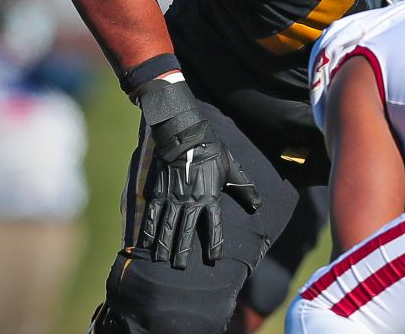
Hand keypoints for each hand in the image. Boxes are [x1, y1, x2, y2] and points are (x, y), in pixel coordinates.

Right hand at [135, 80, 261, 269]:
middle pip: (186, 230)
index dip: (215, 243)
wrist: (186, 136)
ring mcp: (173, 198)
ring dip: (165, 245)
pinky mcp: (158, 192)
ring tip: (162, 261)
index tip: (214, 260)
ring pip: (168, 226)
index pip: (214, 225)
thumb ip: (245, 188)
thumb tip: (258, 205)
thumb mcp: (233, 169)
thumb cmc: (212, 152)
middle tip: (181, 267)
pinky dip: (149, 230)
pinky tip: (146, 244)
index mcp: (210, 197)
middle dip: (183, 250)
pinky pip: (153, 215)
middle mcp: (191, 201)